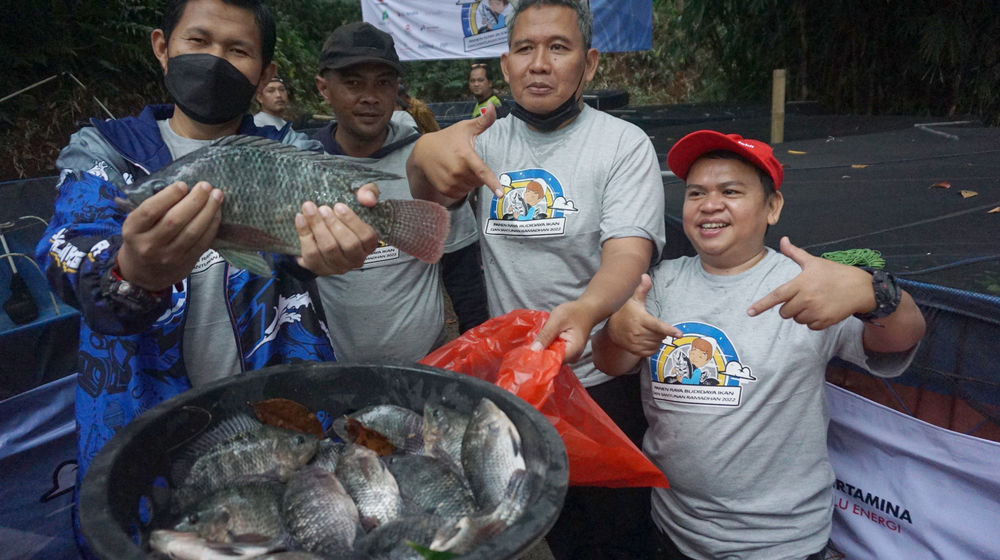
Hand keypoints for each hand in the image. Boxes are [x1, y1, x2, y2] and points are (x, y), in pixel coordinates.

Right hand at [118, 181, 222, 291]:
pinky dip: (212, 225)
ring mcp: (169, 256)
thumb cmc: (142, 238)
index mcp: (133, 230)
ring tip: (217, 195)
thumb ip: (154, 208)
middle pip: (175, 220)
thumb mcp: (137, 224)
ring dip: (208, 211)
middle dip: (194, 200)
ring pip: (192, 231)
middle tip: (206, 186)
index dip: (168, 196)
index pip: (150, 211)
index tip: (182, 184)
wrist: (144, 273)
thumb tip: (184, 187)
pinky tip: (217, 212)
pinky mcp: (186, 262)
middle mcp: (149, 245)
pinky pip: (203, 242)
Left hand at [295, 183, 380, 274]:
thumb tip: (367, 199)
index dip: (352, 221)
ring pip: (328, 249)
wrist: (323, 225)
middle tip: (323, 208)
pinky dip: (304, 235)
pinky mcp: (319, 268)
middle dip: (333, 224)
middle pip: (348, 245)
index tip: (338, 206)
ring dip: (317, 227)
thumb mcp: (361, 198)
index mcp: (370, 245)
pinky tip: (300, 218)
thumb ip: (369, 193)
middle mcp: (356, 259)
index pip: (366, 237)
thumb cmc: (345, 213)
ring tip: (309, 209)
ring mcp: (338, 266)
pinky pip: (312, 255)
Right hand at [406, 102, 503, 202]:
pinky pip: (462, 193)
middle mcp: (458, 171)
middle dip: (477, 173)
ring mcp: (451, 182)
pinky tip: (453, 176)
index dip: (492, 183)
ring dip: (469, 180)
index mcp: (465, 156)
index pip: (482, 171)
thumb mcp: (465, 127)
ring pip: (471, 187)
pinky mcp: (445, 190)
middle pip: (479, 180)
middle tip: (466, 161)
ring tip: (458, 167)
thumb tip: (493, 106)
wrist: (423, 152)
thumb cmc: (448, 138)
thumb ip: (483, 120)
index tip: (500, 194)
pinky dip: (461, 187)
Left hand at [529, 299, 599, 363]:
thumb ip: (546, 334)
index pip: (553, 361)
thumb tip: (533, 350)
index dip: (539, 359)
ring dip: (541, 351)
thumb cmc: (574, 312)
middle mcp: (572, 357)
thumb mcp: (558, 319)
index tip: (525, 356)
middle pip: (551, 361)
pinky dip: (545, 348)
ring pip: (550, 357)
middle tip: (523, 351)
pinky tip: (539, 343)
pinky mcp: (565, 352)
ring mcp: (569, 356)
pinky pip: (552, 353)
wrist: (586, 310)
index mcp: (573, 351)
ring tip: (530, 345)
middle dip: (538, 356)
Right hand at [606, 274, 681, 356]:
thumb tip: (646, 275)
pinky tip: (648, 340)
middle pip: (660, 336)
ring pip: (657, 344)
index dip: (669, 330)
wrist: (612, 329)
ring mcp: (636, 343)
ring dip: (657, 339)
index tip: (679, 334)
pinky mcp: (636, 351)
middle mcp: (638, 332)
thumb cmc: (626, 313)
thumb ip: (642, 289)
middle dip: (661, 332)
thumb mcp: (634, 300)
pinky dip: (653, 347)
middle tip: (653, 326)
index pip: (657, 326)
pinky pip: (651, 351)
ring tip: (649, 332)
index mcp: (641, 319)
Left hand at [747, 236, 875, 328]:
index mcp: (801, 283)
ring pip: (797, 320)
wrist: (861, 287)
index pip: (777, 295)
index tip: (749, 312)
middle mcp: (807, 298)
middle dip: (789, 307)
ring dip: (801, 314)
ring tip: (815, 302)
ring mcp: (816, 311)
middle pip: (784, 312)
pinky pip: (810, 326)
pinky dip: (813, 321)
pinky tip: (823, 309)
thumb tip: (783, 240)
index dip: (762, 304)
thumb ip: (795, 253)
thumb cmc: (834, 273)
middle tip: (803, 297)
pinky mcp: (825, 321)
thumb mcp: (814, 261)